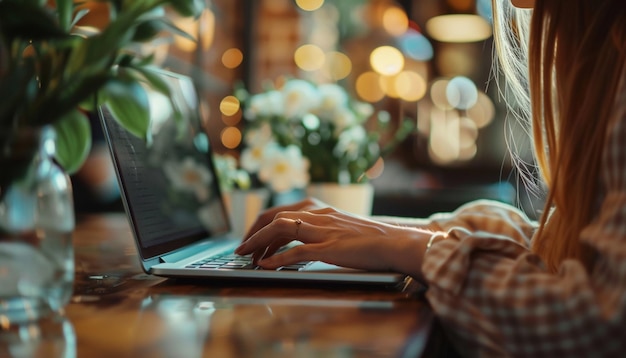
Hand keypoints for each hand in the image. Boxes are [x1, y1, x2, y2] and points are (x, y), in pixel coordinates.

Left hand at [235, 201, 432, 278]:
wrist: (394, 242)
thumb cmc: (369, 238)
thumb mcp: (338, 227)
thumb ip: (318, 229)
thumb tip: (296, 242)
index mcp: (319, 209)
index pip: (279, 211)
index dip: (259, 225)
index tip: (249, 239)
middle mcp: (318, 215)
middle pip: (274, 217)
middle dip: (253, 233)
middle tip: (241, 250)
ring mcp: (323, 230)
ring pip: (281, 230)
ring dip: (258, 243)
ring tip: (246, 257)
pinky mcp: (329, 248)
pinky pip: (297, 252)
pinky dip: (277, 259)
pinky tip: (265, 266)